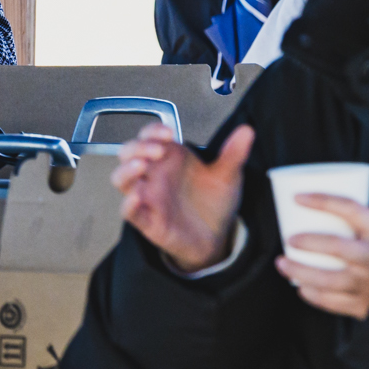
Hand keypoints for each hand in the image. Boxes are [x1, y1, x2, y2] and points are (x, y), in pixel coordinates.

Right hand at [113, 122, 254, 272]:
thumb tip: (247, 131)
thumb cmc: (214, 203)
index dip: (153, 130)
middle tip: (157, 149)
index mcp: (169, 158)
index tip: (169, 133)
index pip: (149, 135)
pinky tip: (138, 197)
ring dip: (127, 170)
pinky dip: (128, 204)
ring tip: (141, 165)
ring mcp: (148, 196)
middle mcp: (154, 174)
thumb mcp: (228, 176)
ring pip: (121, 179)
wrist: (218, 237)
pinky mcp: (148, 220)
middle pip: (128, 152)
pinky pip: (129, 212)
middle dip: (137, 146)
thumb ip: (234, 153)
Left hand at [276, 196, 368, 318]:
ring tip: (282, 263)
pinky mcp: (365, 307)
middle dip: (308, 241)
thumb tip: (316, 211)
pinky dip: (313, 295)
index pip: (351, 209)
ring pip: (327, 278)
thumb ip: (360, 226)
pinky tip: (301, 287)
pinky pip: (332, 302)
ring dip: (300, 271)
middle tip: (288, 238)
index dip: (322, 200)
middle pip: (335, 246)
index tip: (298, 197)